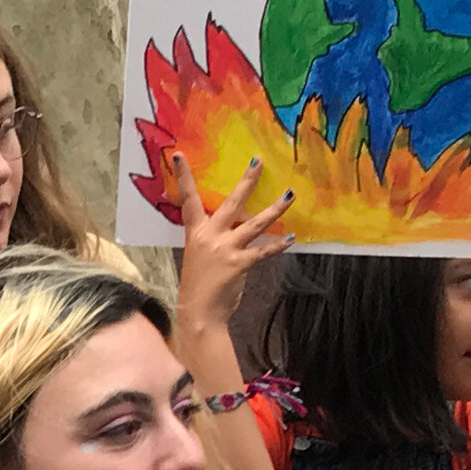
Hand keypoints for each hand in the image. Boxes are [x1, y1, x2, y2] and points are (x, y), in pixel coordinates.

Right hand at [174, 152, 294, 336]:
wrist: (199, 314)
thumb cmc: (198, 286)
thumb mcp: (198, 256)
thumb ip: (212, 238)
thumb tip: (233, 225)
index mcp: (195, 233)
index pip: (187, 200)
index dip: (183, 177)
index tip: (180, 155)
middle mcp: (210, 237)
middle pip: (231, 203)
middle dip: (246, 182)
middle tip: (258, 162)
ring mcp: (225, 249)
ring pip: (255, 224)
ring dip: (275, 209)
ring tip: (289, 195)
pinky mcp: (239, 264)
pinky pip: (263, 251)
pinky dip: (278, 245)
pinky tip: (290, 239)